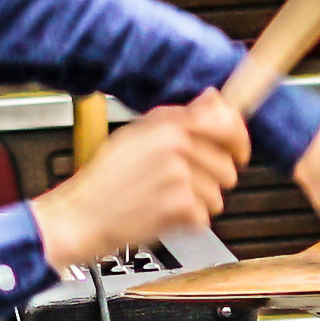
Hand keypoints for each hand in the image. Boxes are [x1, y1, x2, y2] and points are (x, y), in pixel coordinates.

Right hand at [31, 96, 251, 266]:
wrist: (80, 216)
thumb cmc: (104, 180)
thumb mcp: (136, 134)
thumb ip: (179, 116)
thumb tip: (214, 98)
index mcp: (169, 124)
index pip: (227, 123)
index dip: (239, 140)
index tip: (238, 152)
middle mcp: (178, 145)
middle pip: (228, 167)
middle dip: (211, 182)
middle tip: (183, 186)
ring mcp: (180, 176)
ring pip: (218, 196)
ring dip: (198, 204)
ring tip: (165, 200)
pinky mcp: (180, 206)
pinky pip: (204, 217)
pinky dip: (187, 223)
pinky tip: (162, 215)